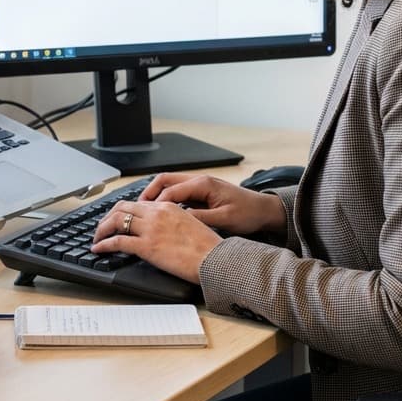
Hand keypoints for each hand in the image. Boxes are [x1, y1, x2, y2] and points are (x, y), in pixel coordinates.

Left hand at [91, 199, 221, 283]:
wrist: (215, 259)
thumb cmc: (208, 247)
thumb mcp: (191, 224)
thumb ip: (173, 221)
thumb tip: (162, 230)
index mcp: (168, 206)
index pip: (137, 203)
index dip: (123, 211)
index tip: (117, 219)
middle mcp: (156, 213)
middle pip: (122, 207)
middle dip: (108, 217)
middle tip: (102, 227)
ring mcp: (150, 229)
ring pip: (115, 221)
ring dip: (102, 229)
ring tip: (97, 238)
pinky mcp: (147, 246)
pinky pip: (117, 241)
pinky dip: (104, 244)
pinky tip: (98, 249)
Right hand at [138, 172, 286, 237]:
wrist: (264, 210)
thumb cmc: (248, 213)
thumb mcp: (224, 220)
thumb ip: (200, 219)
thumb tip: (178, 220)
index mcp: (203, 184)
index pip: (171, 190)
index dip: (155, 203)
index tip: (144, 214)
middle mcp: (199, 180)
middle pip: (165, 180)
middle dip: (149, 193)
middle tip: (137, 208)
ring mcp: (200, 185)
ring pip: (170, 185)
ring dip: (157, 195)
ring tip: (145, 210)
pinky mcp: (202, 193)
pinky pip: (179, 193)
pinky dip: (167, 200)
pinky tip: (163, 213)